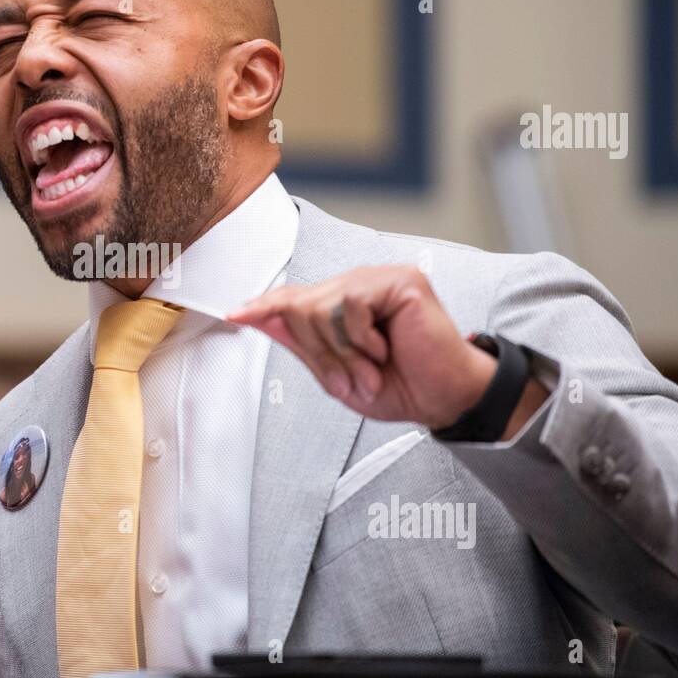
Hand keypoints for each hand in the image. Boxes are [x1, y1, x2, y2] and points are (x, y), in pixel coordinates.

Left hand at [228, 265, 511, 430]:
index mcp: (344, 305)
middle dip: (319, 352)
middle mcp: (358, 285)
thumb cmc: (400, 386)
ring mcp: (379, 278)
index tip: (234, 314)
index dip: (263, 306)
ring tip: (371, 368)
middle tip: (350, 381)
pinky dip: (363, 337)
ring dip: (342, 351)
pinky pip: (352, 304)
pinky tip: (386, 347)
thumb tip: (264, 321)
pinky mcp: (401, 280)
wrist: (443, 399)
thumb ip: (304, 345)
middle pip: (300, 307)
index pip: (294, 298)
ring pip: (322, 306)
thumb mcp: (339, 374)